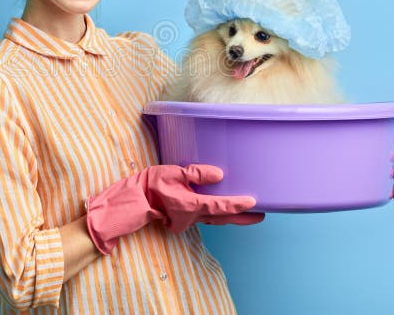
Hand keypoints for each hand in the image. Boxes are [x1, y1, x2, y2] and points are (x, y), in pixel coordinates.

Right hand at [85, 164, 264, 254]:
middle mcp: (192, 217)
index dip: (238, 204)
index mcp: (191, 205)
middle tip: (261, 215)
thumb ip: (195, 173)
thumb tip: (219, 175)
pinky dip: (216, 216)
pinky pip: (205, 219)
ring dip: (230, 217)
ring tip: (247, 213)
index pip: (220, 206)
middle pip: (223, 218)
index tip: (253, 201)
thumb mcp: (171, 172)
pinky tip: (222, 211)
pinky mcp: (182, 220)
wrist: (132, 201)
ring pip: (215, 220)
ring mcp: (187, 221)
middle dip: (242, 218)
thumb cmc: (150, 184)